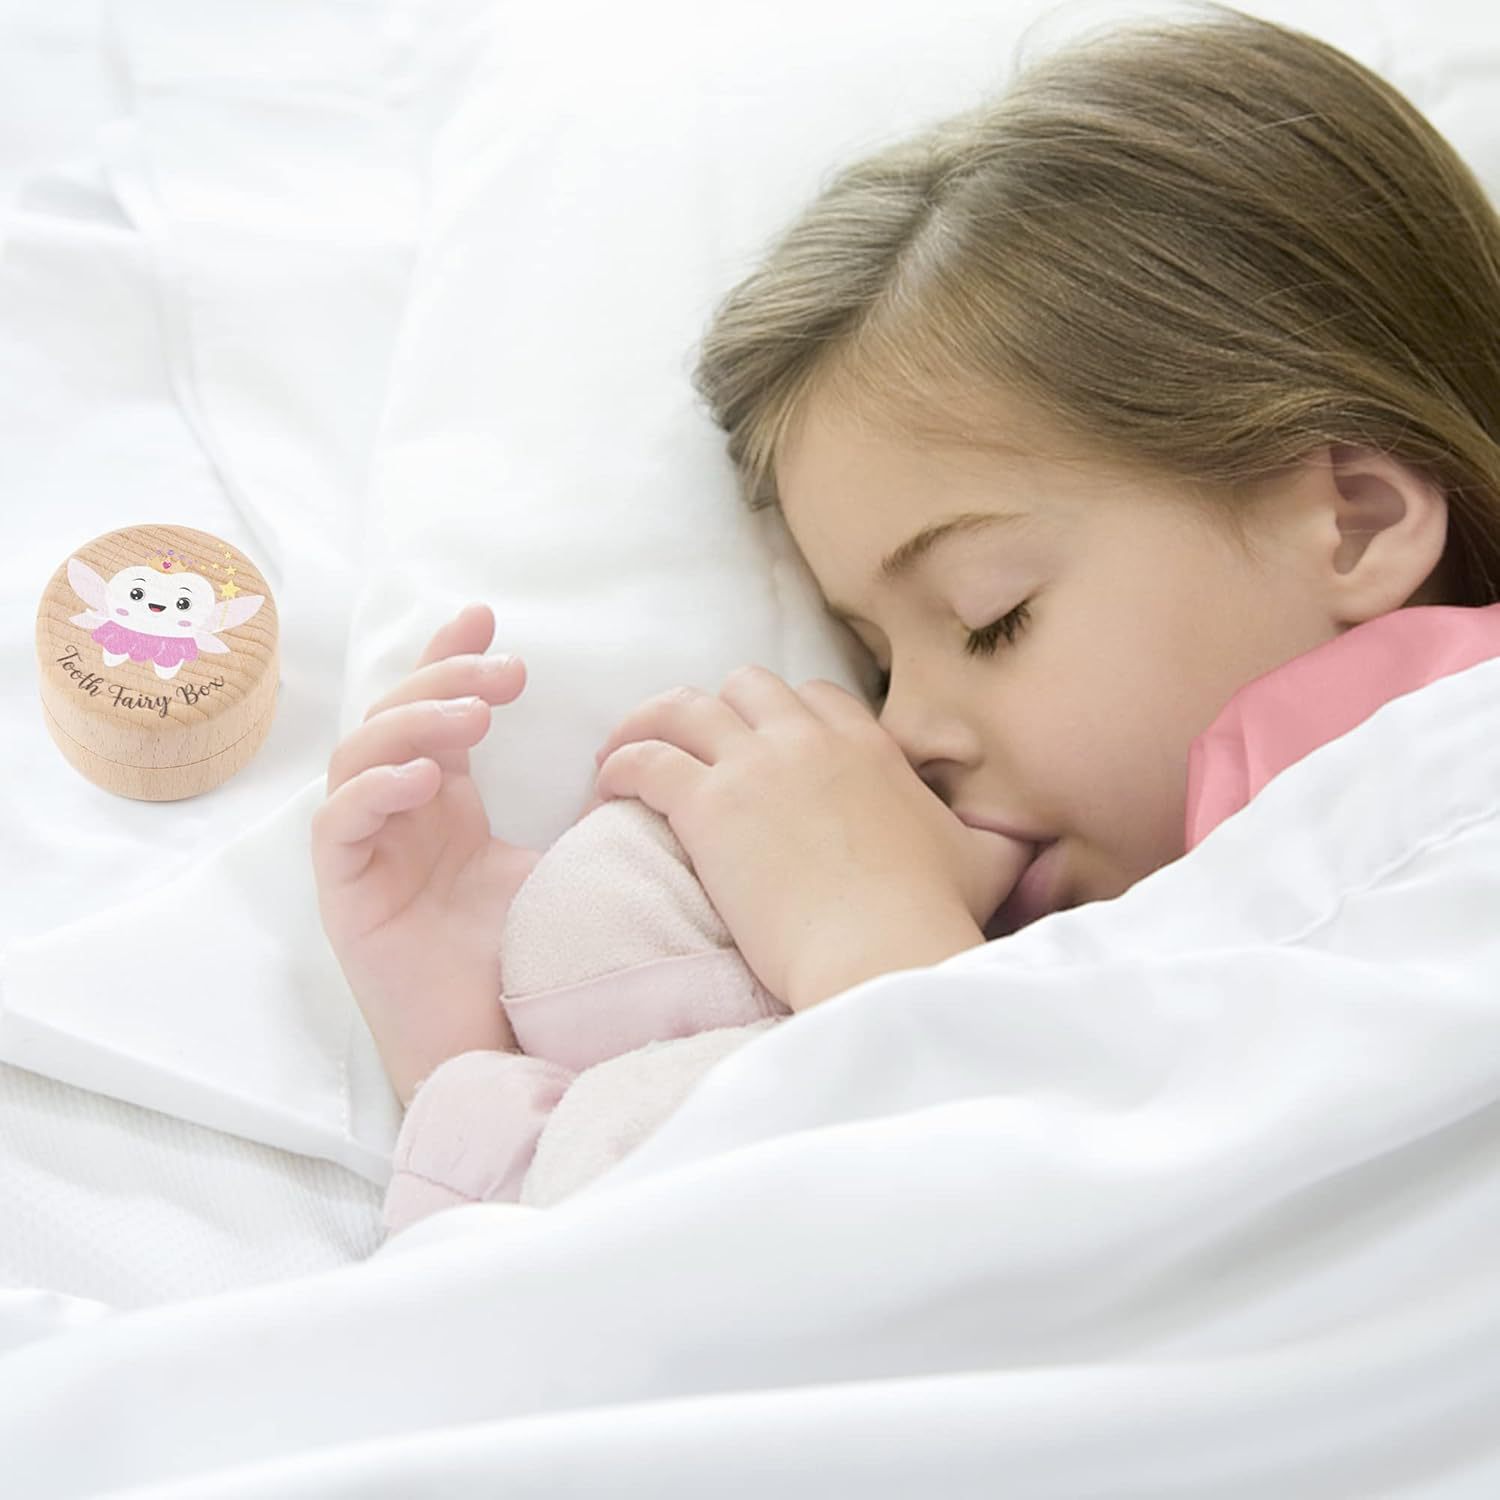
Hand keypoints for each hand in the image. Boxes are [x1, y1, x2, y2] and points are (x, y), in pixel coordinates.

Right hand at [311, 603, 541, 1105]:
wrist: (500, 1049)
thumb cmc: (529, 960)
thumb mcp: (564, 866)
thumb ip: (583, 815)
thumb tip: (637, 760)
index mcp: (447, 803)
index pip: (438, 710)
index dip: (451, 658)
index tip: (486, 616)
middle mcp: (402, 816)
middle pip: (396, 719)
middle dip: (444, 682)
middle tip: (506, 676)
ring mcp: (369, 852)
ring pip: (359, 757)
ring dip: (413, 725)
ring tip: (474, 720)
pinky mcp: (345, 897)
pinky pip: (337, 826)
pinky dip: (373, 791)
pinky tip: (423, 780)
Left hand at [592, 666, 1031, 1010]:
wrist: (882, 954)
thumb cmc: (932, 918)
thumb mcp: (985, 863)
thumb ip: (1002, 840)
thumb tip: (1034, 844)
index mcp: (869, 746)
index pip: (817, 697)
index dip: (783, 712)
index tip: (762, 739)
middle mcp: (810, 741)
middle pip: (747, 686)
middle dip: (716, 706)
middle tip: (689, 741)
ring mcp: (757, 767)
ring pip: (685, 708)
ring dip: (649, 722)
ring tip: (623, 749)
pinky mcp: (710, 807)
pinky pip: (648, 761)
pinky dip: (622, 765)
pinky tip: (607, 786)